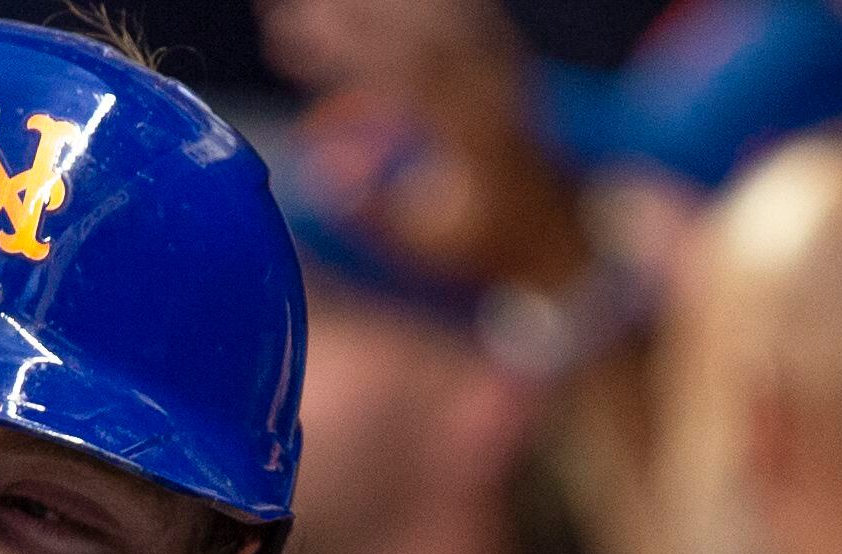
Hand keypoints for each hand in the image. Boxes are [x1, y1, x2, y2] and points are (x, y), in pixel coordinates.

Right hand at [261, 0, 592, 289]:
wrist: (550, 224)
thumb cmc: (480, 239)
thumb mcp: (421, 242)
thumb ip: (369, 209)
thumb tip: (321, 167)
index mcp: (480, 135)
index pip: (412, 71)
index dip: (352, 47)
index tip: (297, 34)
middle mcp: (497, 89)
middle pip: (422, 28)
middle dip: (354, 16)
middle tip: (291, 15)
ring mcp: (502, 67)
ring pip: (438, 14)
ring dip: (376, 8)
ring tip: (316, 8)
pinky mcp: (499, 57)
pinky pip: (457, 15)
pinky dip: (408, 10)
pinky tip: (364, 9)